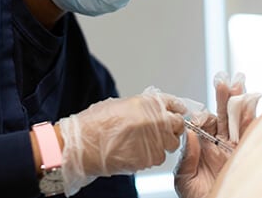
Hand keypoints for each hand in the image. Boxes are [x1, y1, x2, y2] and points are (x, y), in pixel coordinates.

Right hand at [59, 87, 185, 195]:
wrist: (83, 145)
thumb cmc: (95, 124)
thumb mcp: (120, 104)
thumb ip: (142, 106)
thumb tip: (153, 110)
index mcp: (148, 103)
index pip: (174, 104)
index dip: (176, 108)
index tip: (176, 112)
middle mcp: (156, 120)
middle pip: (178, 124)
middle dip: (172, 127)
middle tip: (161, 130)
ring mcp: (155, 140)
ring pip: (171, 143)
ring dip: (163, 143)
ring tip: (145, 143)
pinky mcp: (150, 158)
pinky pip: (159, 157)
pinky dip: (152, 155)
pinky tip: (138, 151)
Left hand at [174, 73, 259, 197]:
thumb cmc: (198, 197)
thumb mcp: (184, 179)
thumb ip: (186, 157)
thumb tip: (190, 134)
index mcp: (201, 146)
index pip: (202, 123)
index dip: (202, 116)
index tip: (201, 117)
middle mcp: (218, 143)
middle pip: (222, 115)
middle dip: (223, 96)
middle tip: (223, 79)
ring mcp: (234, 146)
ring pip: (237, 119)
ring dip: (238, 99)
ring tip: (238, 82)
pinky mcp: (247, 152)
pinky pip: (250, 131)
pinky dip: (252, 116)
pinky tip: (252, 101)